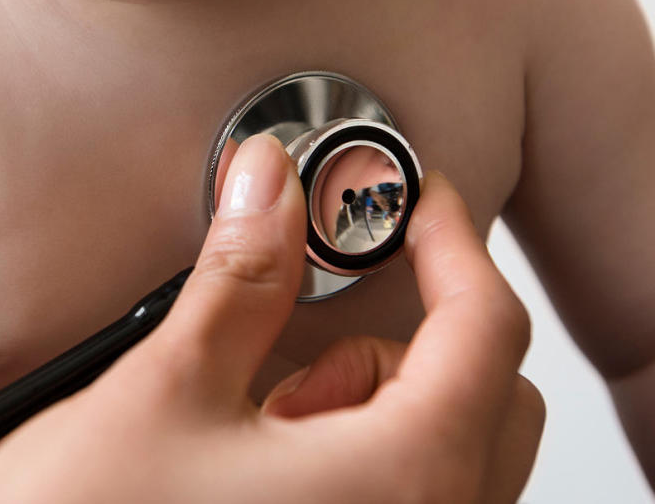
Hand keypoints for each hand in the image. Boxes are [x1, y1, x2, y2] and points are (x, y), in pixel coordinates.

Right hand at [0, 134, 544, 503]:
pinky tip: (265, 456)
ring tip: (269, 402)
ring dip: (381, 400)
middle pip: (487, 395)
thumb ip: (240, 275)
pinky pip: (404, 500)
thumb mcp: (167, 389)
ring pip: (448, 454)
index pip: (486, 328)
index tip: (414, 195)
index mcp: (401, 482)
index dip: (451, 241)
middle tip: (321, 300)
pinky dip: (361, 455)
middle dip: (415, 330)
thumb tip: (268, 182)